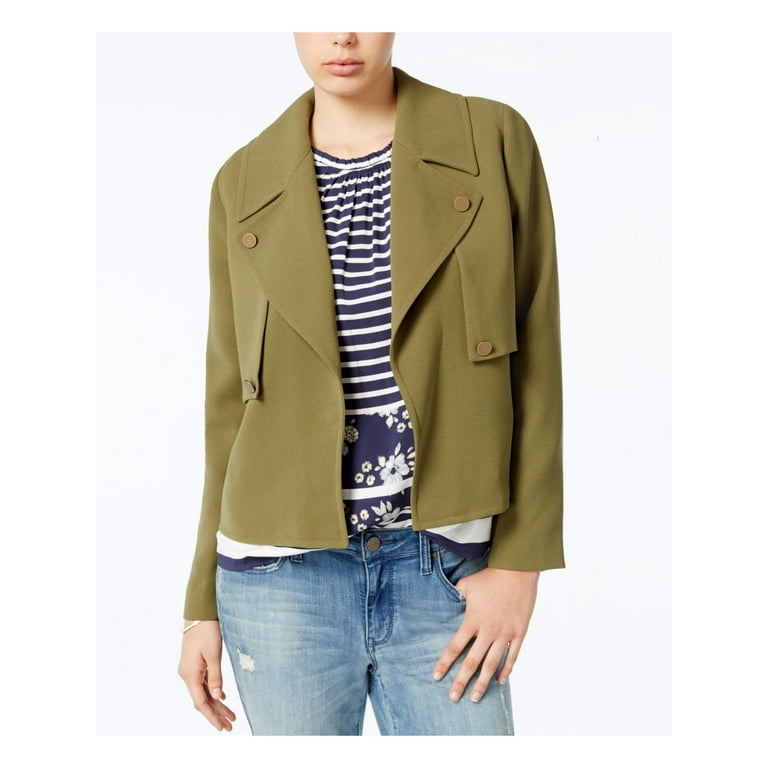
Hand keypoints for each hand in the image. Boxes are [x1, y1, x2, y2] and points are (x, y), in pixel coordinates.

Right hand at [178, 620, 235, 730]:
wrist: (199, 612)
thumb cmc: (207, 631)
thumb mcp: (214, 654)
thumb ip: (215, 677)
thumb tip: (216, 698)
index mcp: (190, 675)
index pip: (201, 703)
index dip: (212, 717)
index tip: (223, 727)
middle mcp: (187, 674)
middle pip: (202, 700)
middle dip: (216, 714)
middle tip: (231, 725)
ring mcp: (189, 669)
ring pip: (203, 692)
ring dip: (216, 704)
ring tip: (230, 715)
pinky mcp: (194, 663)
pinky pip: (203, 682)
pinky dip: (213, 691)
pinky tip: (222, 698)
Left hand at [432, 568, 538, 702]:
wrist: (517, 571)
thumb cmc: (489, 577)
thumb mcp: (466, 585)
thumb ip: (455, 597)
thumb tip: (444, 602)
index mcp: (472, 620)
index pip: (454, 647)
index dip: (445, 663)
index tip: (436, 677)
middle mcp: (488, 631)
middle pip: (472, 662)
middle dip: (461, 681)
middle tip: (453, 698)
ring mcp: (505, 633)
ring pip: (492, 664)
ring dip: (483, 682)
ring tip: (475, 697)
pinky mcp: (519, 632)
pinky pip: (512, 656)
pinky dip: (506, 669)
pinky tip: (500, 681)